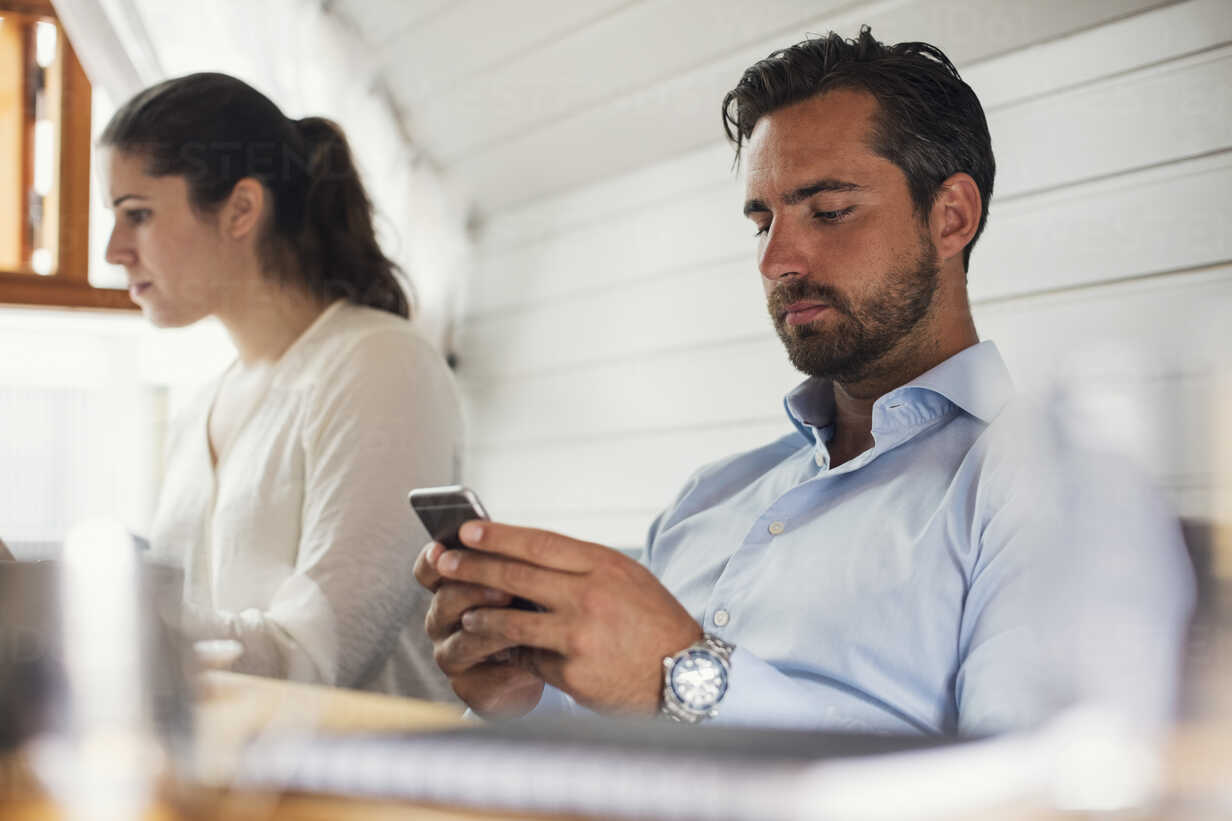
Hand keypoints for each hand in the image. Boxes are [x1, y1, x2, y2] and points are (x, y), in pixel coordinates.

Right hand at [414, 541, 544, 716]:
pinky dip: (505, 671)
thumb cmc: (533, 611)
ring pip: (462, 641)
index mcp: (451, 586)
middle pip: (445, 600)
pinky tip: (527, 664)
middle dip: (473, 591)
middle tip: (504, 590)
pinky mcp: (468, 687)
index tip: (442, 549)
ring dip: (491, 631)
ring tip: (523, 623)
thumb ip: (513, 565)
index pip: (429, 569)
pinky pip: (480, 679)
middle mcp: (443, 619)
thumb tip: (515, 544)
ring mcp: (452, 654)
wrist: (547, 661)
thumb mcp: (526, 582)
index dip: (431, 560)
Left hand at [432, 521, 701, 714]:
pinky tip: (503, 654)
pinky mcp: (573, 672)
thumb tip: (525, 557)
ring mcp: (579, 635)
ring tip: (465, 615)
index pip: (539, 542)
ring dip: (481, 616)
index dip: (498, 535)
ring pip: (511, 621)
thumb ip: (580, 568)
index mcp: (602, 565)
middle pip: (517, 575)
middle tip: (443, 563)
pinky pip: (529, 658)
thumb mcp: (625, 578)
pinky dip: (515, 655)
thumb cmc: (652, 621)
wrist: (685, 673)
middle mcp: (590, 596)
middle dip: (473, 567)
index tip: (467, 530)